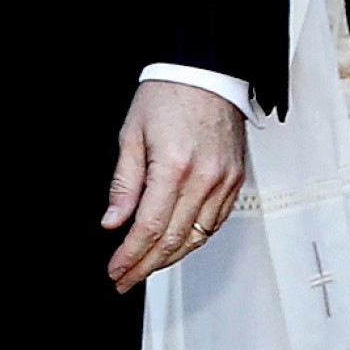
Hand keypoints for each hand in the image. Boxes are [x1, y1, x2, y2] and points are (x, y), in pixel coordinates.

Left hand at [102, 79, 247, 290]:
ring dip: (169, 258)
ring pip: (197, 237)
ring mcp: (224, 181)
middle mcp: (204, 178)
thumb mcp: (131, 134)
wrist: (207, 71)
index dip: (130, 257)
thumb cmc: (169, 94)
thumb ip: (124, 183)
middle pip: (173, 241)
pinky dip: (195, 239)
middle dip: (145, 266)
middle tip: (125, 279)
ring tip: (146, 267)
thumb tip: (113, 221)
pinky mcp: (236, 180)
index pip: (149, 229)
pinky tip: (177, 244)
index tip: (116, 270)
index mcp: (174, 167)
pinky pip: (216, 222)